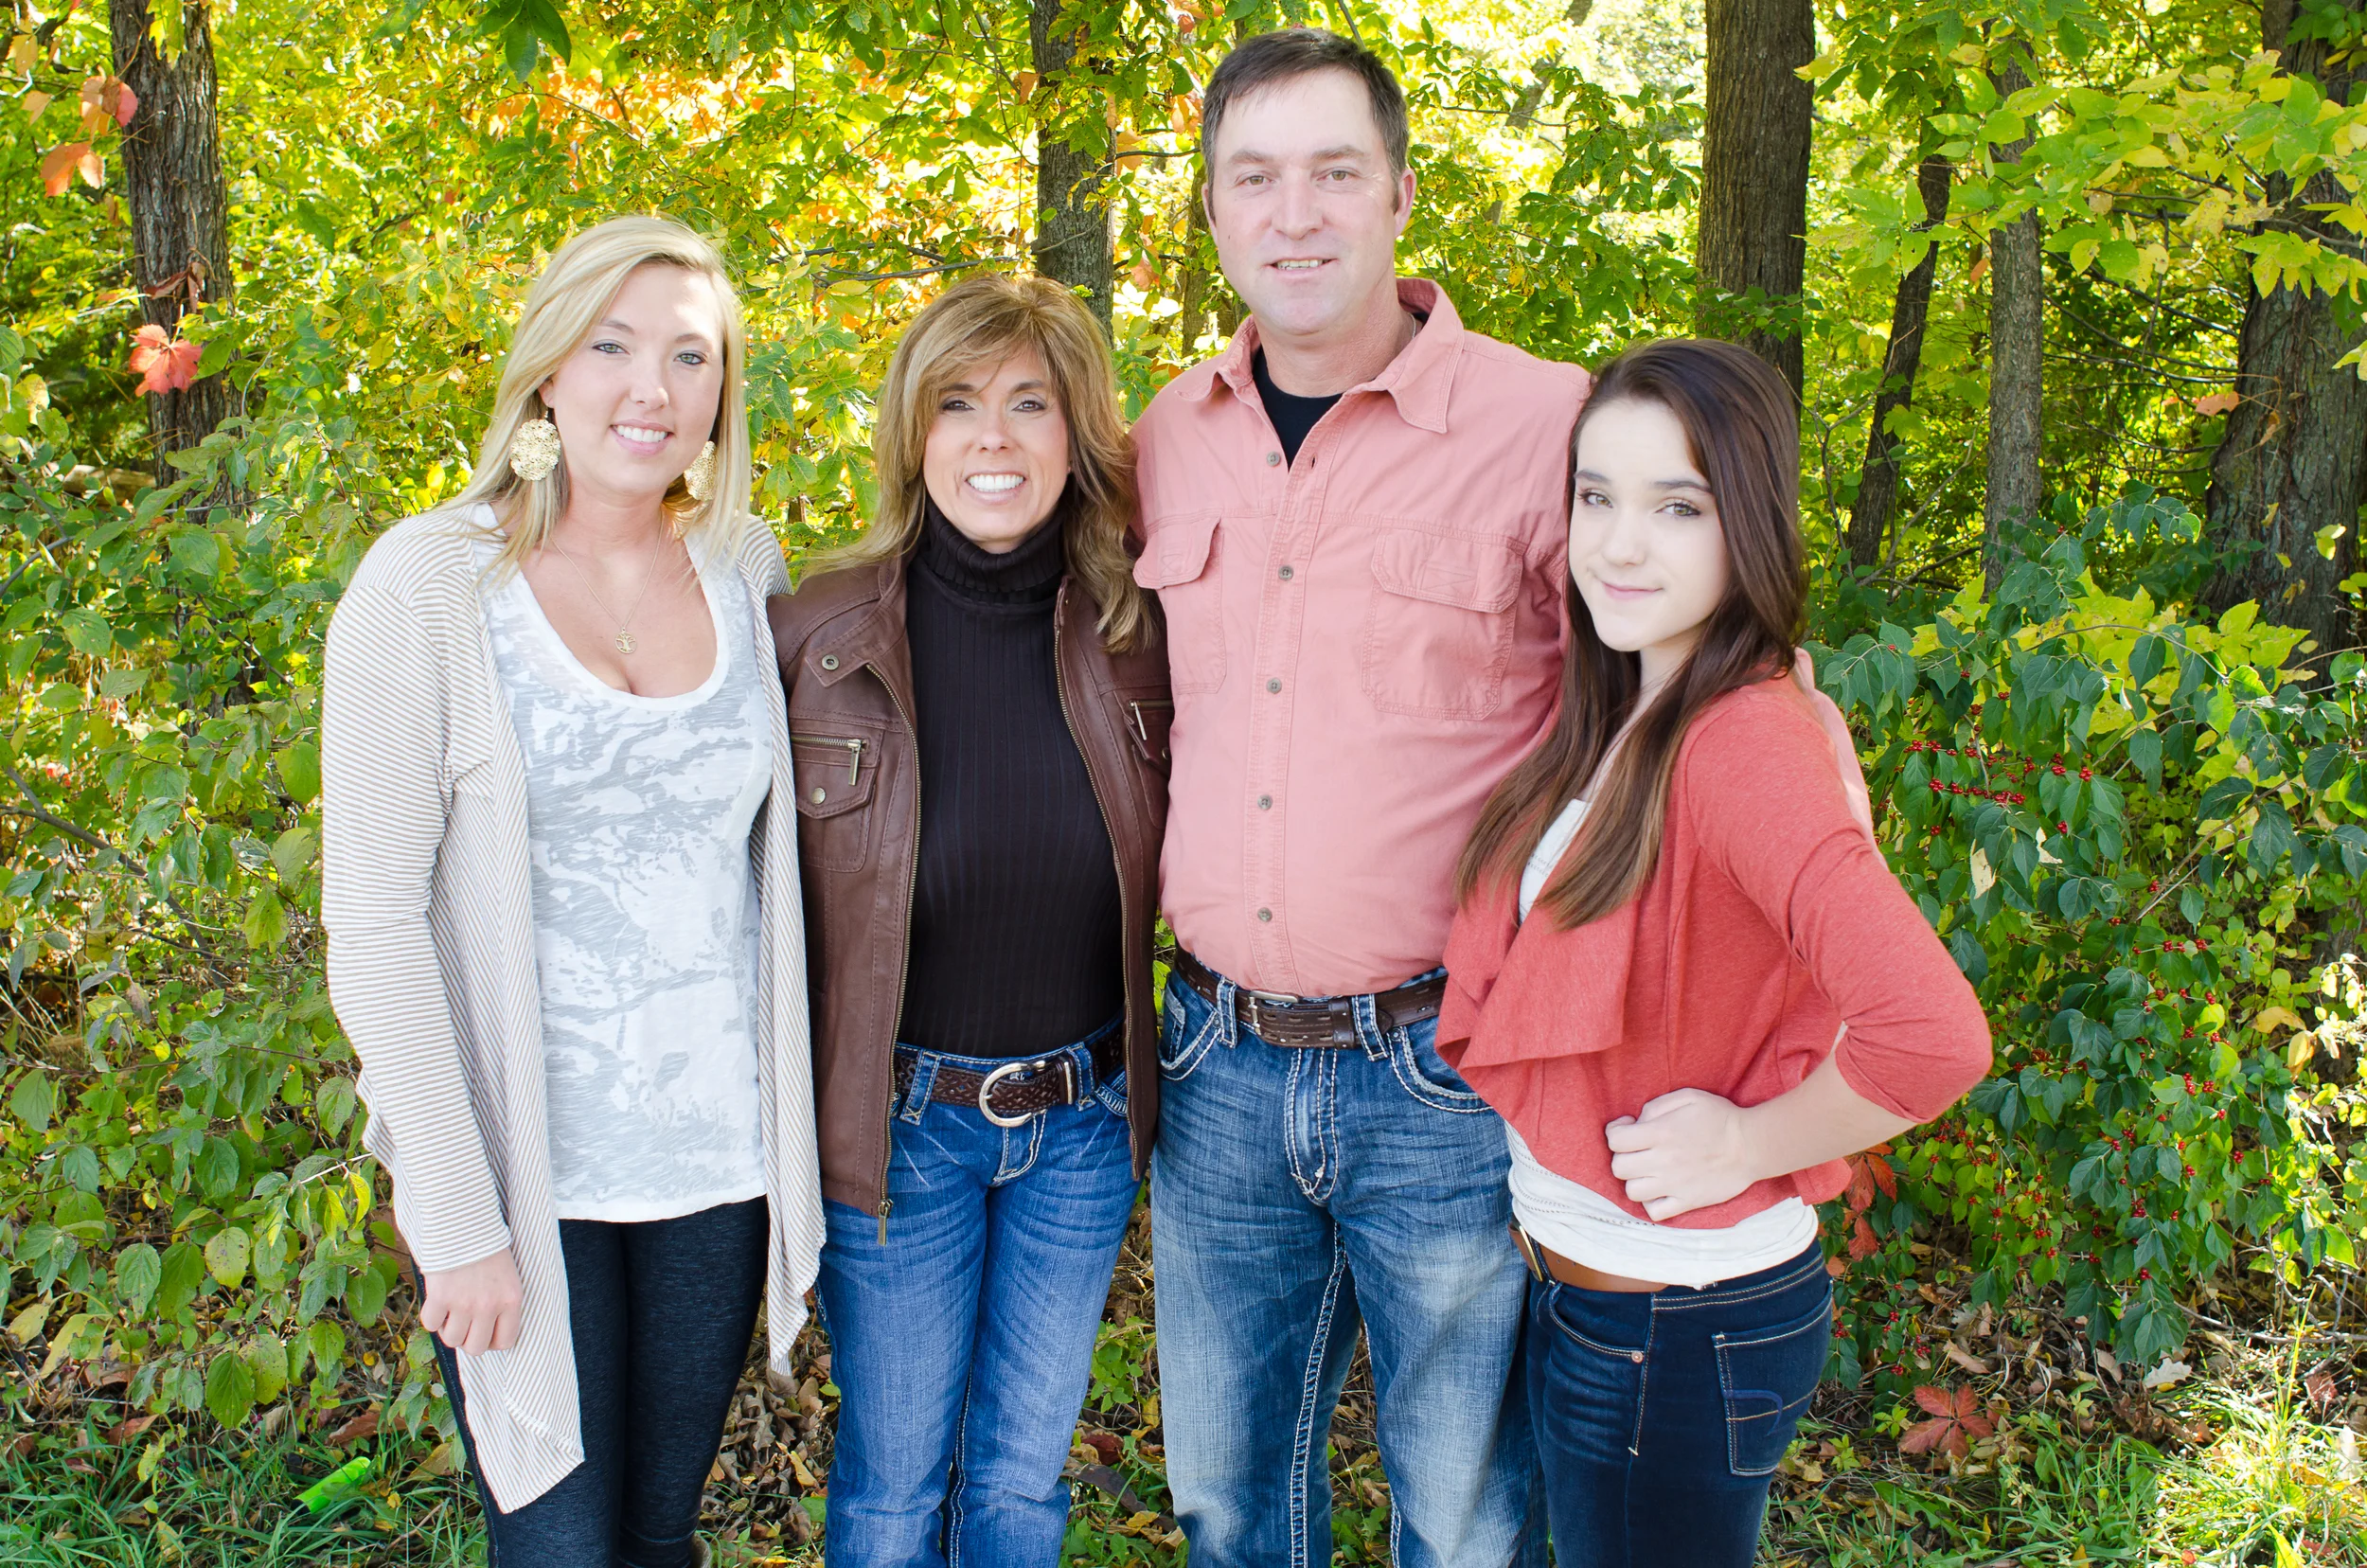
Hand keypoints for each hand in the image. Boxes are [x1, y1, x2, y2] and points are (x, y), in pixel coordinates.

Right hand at [419, 1248, 522, 1353]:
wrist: (467, 1224)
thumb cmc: (488, 1250)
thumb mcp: (508, 1277)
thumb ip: (502, 1305)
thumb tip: (489, 1336)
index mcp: (512, 1300)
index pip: (505, 1342)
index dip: (491, 1340)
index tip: (484, 1330)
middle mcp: (489, 1306)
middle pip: (475, 1347)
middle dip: (468, 1338)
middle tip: (464, 1322)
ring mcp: (464, 1303)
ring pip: (452, 1340)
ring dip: (449, 1328)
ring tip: (451, 1310)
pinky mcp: (441, 1297)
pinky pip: (431, 1324)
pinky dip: (432, 1316)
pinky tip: (438, 1301)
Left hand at [1605, 1088, 1761, 1220]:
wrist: (1753, 1145)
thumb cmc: (1720, 1118)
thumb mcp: (1687, 1097)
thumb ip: (1656, 1106)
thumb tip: (1637, 1123)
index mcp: (1661, 1133)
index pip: (1615, 1140)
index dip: (1616, 1131)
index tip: (1629, 1128)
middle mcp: (1663, 1161)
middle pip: (1618, 1167)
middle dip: (1622, 1156)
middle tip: (1637, 1150)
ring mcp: (1674, 1185)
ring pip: (1632, 1192)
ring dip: (1635, 1180)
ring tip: (1647, 1171)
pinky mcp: (1687, 1201)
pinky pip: (1655, 1213)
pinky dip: (1651, 1203)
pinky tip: (1659, 1190)